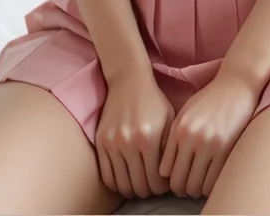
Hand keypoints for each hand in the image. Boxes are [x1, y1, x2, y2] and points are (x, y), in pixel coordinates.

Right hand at [95, 69, 174, 198]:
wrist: (128, 79)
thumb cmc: (153, 100)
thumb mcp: (169, 120)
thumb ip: (169, 149)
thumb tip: (168, 178)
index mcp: (148, 138)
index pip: (155, 180)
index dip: (161, 188)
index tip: (164, 185)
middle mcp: (128, 143)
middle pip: (139, 186)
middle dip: (148, 191)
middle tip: (152, 186)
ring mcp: (112, 143)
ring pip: (121, 184)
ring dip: (132, 189)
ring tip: (139, 184)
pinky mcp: (100, 141)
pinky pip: (106, 175)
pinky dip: (116, 184)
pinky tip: (125, 179)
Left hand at [158, 70, 259, 197]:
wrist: (236, 85)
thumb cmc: (209, 99)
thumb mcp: (186, 113)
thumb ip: (173, 138)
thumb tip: (165, 171)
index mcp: (178, 128)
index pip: (165, 170)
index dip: (169, 180)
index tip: (176, 179)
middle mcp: (191, 137)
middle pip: (178, 182)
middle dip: (182, 189)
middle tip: (187, 187)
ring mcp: (209, 144)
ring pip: (195, 186)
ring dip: (196, 190)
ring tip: (200, 183)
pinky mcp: (226, 149)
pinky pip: (212, 182)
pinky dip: (210, 187)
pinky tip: (211, 179)